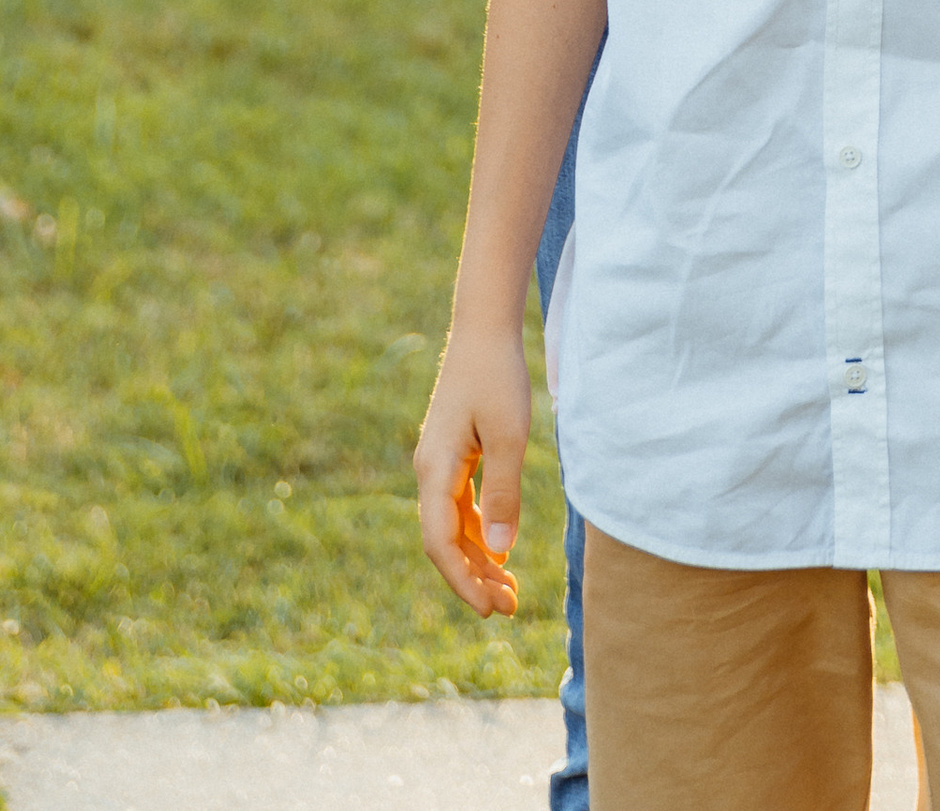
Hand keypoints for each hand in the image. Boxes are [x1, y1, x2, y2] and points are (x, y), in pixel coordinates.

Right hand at [413, 328, 530, 619]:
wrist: (484, 328)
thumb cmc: (498, 376)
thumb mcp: (509, 435)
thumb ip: (503, 494)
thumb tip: (498, 554)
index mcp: (435, 468)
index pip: (439, 542)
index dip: (461, 581)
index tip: (488, 610)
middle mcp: (429, 470)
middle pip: (445, 541)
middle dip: (473, 579)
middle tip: (508, 608)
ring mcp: (439, 464)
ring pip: (453, 527)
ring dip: (478, 561)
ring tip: (509, 591)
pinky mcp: (453, 455)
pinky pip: (460, 508)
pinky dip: (479, 534)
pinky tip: (500, 553)